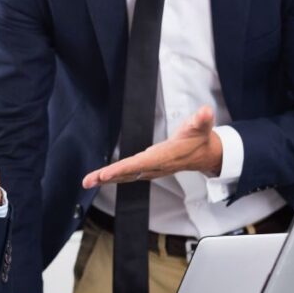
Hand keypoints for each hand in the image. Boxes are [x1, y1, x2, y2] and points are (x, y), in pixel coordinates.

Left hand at [81, 105, 222, 188]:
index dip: (123, 169)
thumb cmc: (199, 138)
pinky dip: (114, 177)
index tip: (107, 173)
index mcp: (165, 157)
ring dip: (106, 179)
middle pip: (128, 173)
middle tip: (89, 180)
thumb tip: (205, 112)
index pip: (141, 164)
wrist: (204, 154)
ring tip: (88, 181)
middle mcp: (155, 166)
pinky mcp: (147, 170)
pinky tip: (101, 179)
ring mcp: (151, 170)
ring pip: (125, 176)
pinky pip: (128, 175)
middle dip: (108, 177)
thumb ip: (202, 119)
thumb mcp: (202, 126)